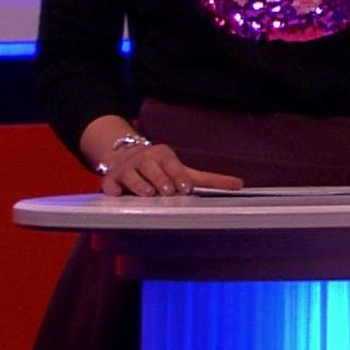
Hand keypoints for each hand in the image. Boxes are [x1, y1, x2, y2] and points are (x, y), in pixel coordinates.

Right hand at [99, 142, 243, 197]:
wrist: (124, 158)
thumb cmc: (162, 169)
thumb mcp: (184, 171)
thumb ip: (209, 179)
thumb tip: (240, 184)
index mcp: (164, 155)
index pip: (172, 164)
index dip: (177, 175)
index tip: (185, 188)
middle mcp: (144, 159)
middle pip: (152, 169)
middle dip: (161, 181)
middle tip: (167, 192)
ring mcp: (126, 169)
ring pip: (132, 176)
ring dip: (139, 185)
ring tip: (147, 194)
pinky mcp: (110, 180)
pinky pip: (109, 184)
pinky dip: (112, 189)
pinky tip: (116, 194)